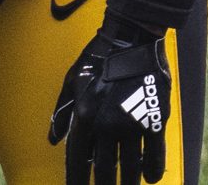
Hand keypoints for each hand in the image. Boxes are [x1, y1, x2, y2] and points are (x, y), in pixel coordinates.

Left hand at [49, 21, 169, 183]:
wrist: (132, 36)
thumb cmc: (97, 58)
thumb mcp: (72, 81)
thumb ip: (62, 112)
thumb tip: (53, 139)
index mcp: (84, 115)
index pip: (78, 160)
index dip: (77, 181)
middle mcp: (106, 124)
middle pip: (105, 171)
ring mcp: (132, 123)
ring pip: (130, 168)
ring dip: (128, 184)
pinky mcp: (155, 118)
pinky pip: (155, 154)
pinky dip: (153, 170)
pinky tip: (151, 178)